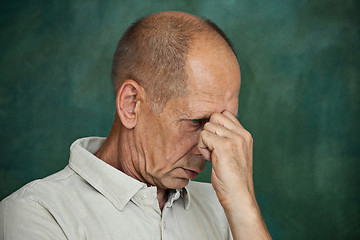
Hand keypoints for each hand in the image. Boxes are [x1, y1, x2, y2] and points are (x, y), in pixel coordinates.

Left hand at [198, 111, 271, 238]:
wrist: (239, 196)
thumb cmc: (233, 178)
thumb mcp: (235, 153)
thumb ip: (228, 138)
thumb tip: (211, 127)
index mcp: (245, 135)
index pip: (225, 114)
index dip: (215, 126)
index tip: (216, 142)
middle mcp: (242, 134)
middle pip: (215, 116)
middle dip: (209, 131)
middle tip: (213, 149)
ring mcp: (234, 139)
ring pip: (208, 125)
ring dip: (205, 141)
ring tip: (213, 155)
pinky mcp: (224, 146)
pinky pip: (203, 136)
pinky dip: (202, 147)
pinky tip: (210, 159)